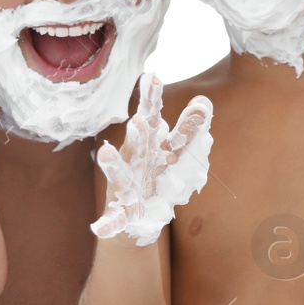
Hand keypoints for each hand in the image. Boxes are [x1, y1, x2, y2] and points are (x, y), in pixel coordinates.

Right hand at [92, 74, 212, 244]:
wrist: (144, 214)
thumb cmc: (161, 174)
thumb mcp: (180, 154)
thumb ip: (191, 129)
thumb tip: (204, 100)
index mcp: (152, 145)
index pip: (153, 117)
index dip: (153, 98)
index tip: (154, 76)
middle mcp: (136, 162)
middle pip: (138, 146)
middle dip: (139, 135)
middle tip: (141, 120)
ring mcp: (128, 186)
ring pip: (119, 176)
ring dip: (113, 166)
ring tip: (104, 155)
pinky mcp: (124, 212)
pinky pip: (115, 219)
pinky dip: (107, 223)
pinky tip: (99, 228)